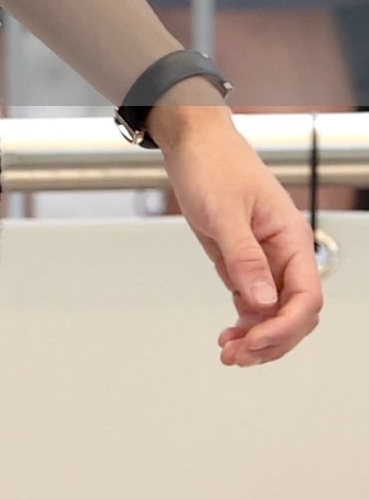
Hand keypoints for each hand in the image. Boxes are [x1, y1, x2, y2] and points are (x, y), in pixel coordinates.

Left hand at [156, 111, 323, 366]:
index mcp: (291, 237)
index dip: (286, 326)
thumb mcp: (224, 210)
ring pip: (274, 314)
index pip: (306, 295)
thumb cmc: (213, 163)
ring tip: (229, 353)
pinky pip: (254, 304)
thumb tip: (263, 301)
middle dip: (271, 340)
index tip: (257, 342)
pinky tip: (228, 337)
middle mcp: (283, 252)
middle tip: (238, 356)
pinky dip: (244, 324)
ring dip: (257, 338)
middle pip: (294, 313)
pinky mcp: (243, 262)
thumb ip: (244, 256)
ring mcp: (264, 259)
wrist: (192, 142)